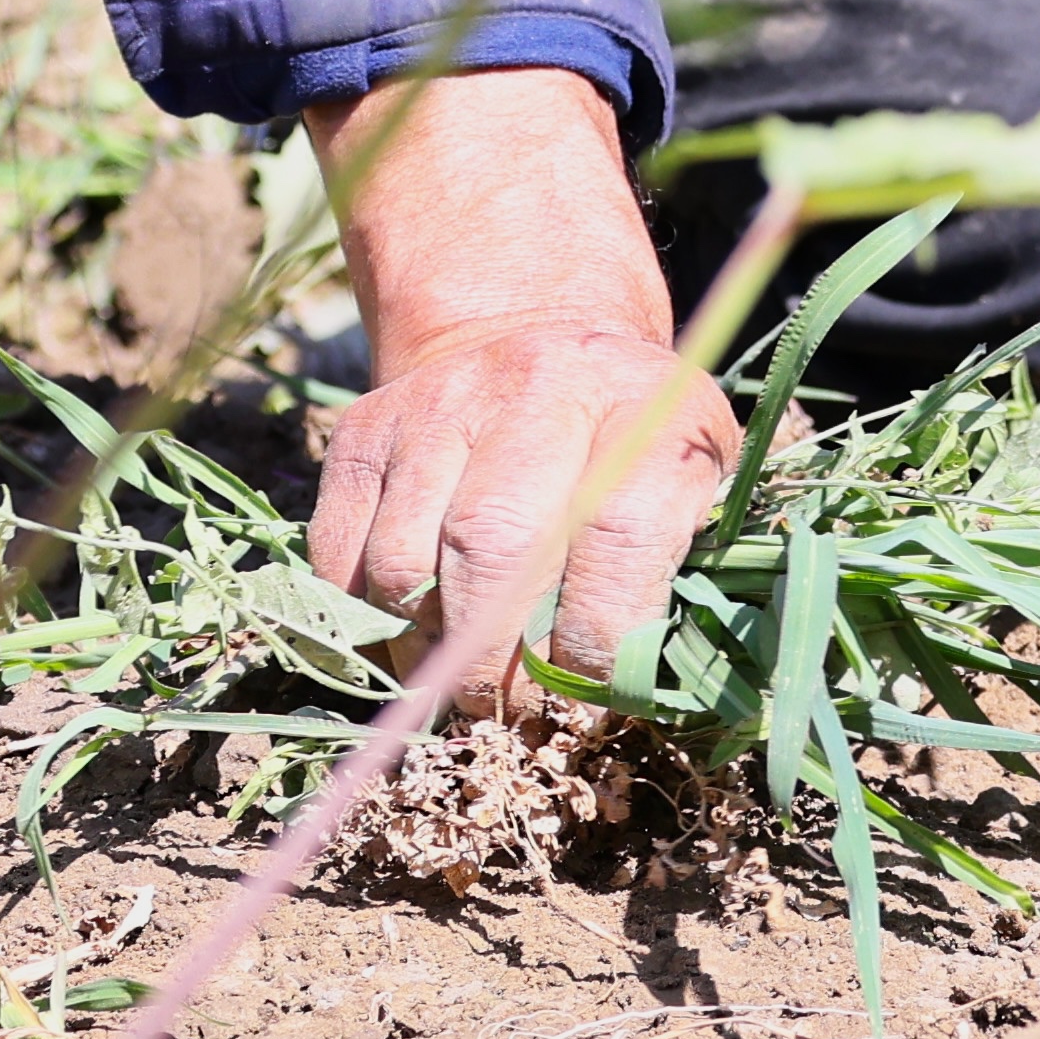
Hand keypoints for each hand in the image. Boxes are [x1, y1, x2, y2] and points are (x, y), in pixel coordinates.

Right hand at [299, 66, 738, 698]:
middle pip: (495, 549)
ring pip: (405, 559)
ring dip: (424, 648)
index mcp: (645, 408)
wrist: (531, 326)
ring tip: (456, 678)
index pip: (619, 535)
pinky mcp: (364, 428)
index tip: (591, 697)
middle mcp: (540, 390)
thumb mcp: (698, 468)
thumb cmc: (631, 434)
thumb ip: (687, 561)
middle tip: (507, 712)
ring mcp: (440, 404)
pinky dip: (365, 617)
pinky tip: (409, 634)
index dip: (600, 639)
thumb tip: (637, 683)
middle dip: (495, 661)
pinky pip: (341, 553)